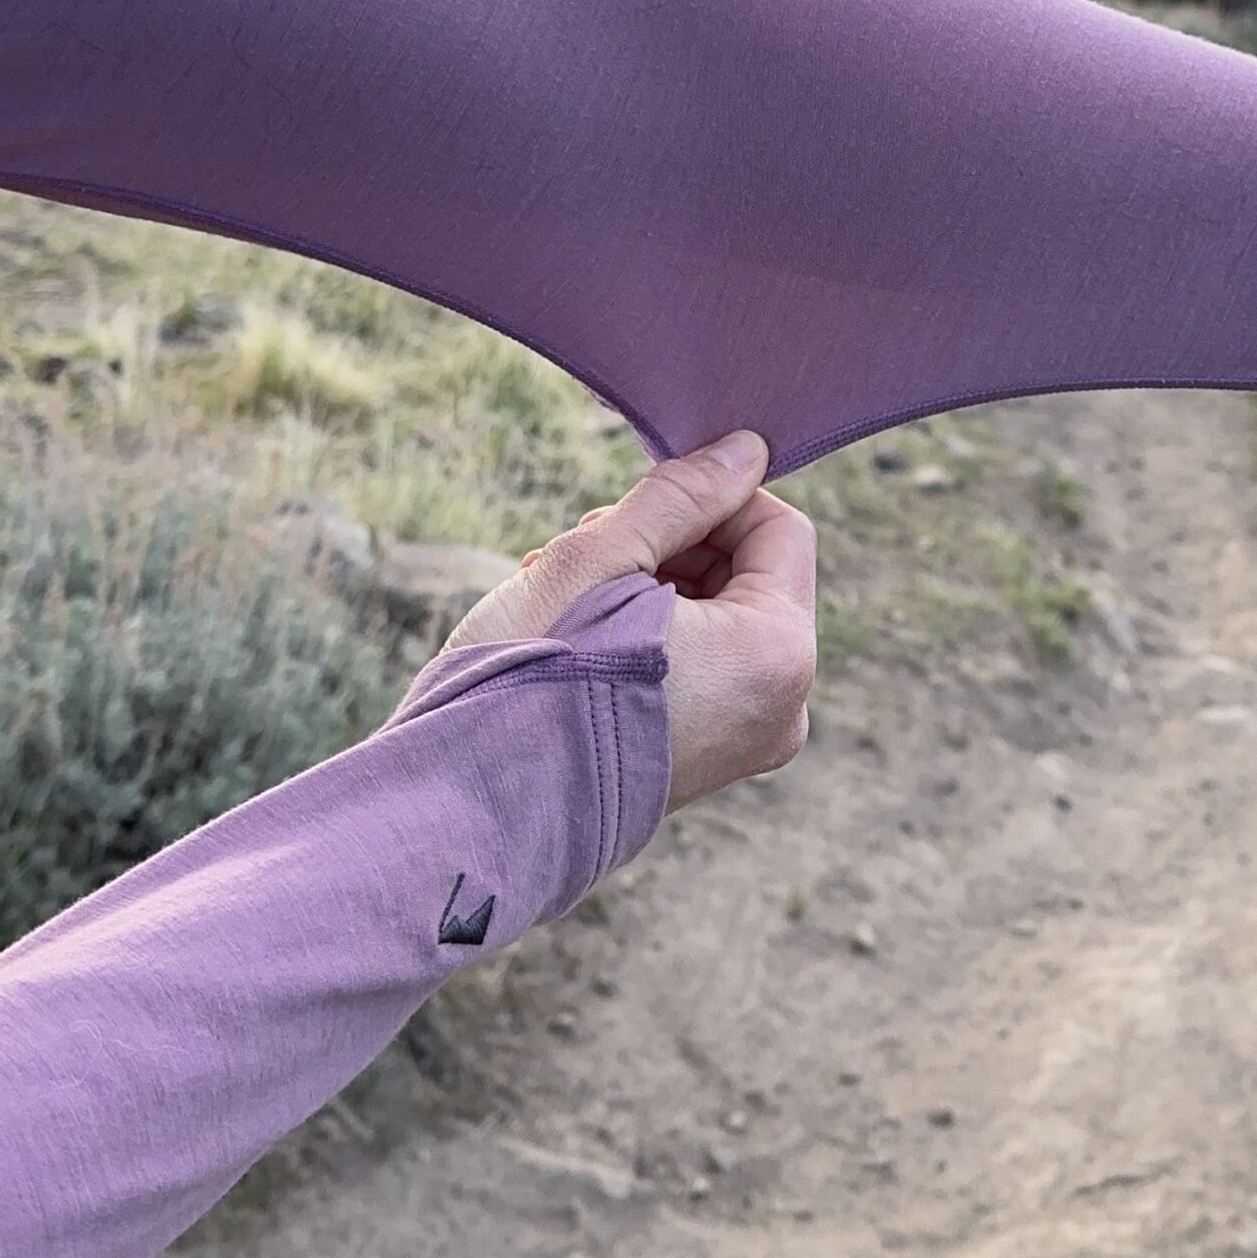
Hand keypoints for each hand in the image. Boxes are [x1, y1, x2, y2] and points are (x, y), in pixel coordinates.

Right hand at [445, 431, 816, 810]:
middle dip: (669, 548)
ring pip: (718, 620)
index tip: (631, 510)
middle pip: (748, 577)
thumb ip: (682, 497)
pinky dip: (647, 640)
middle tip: (579, 552)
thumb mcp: (602, 557)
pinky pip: (700, 671)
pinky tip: (574, 639)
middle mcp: (783, 707)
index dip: (708, 501)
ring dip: (646, 589)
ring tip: (561, 596)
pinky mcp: (705, 765)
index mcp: (778, 653)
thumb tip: (747, 450)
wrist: (473, 807)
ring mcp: (746, 744)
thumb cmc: (534, 675)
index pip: (779, 530)